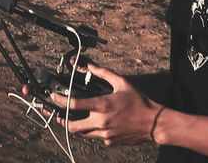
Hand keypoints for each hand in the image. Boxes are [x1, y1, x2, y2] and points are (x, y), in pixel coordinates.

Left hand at [49, 65, 163, 146]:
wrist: (153, 123)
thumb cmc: (138, 101)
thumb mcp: (121, 82)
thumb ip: (103, 73)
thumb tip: (89, 65)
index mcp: (102, 105)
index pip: (74, 105)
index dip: (60, 101)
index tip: (54, 97)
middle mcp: (101, 122)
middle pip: (73, 127)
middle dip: (62, 122)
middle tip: (57, 116)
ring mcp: (105, 134)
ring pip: (83, 133)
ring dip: (76, 127)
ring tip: (72, 120)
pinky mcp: (110, 142)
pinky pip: (96, 137)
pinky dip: (93, 130)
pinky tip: (97, 123)